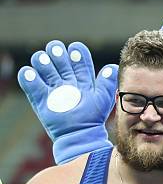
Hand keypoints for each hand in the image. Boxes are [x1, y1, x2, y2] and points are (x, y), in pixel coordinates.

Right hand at [17, 40, 116, 163]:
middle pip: (59, 61)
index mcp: (82, 80)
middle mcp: (66, 82)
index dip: (77, 53)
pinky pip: (31, 85)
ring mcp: (53, 90)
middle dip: (57, 52)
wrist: (80, 134)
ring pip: (44, 68)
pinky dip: (28, 77)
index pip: (78, 61)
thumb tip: (113, 67)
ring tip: (43, 60)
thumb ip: (107, 82)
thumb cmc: (93, 117)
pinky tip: (30, 72)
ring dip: (42, 61)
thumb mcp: (102, 98)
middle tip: (56, 50)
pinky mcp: (40, 99)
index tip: (75, 49)